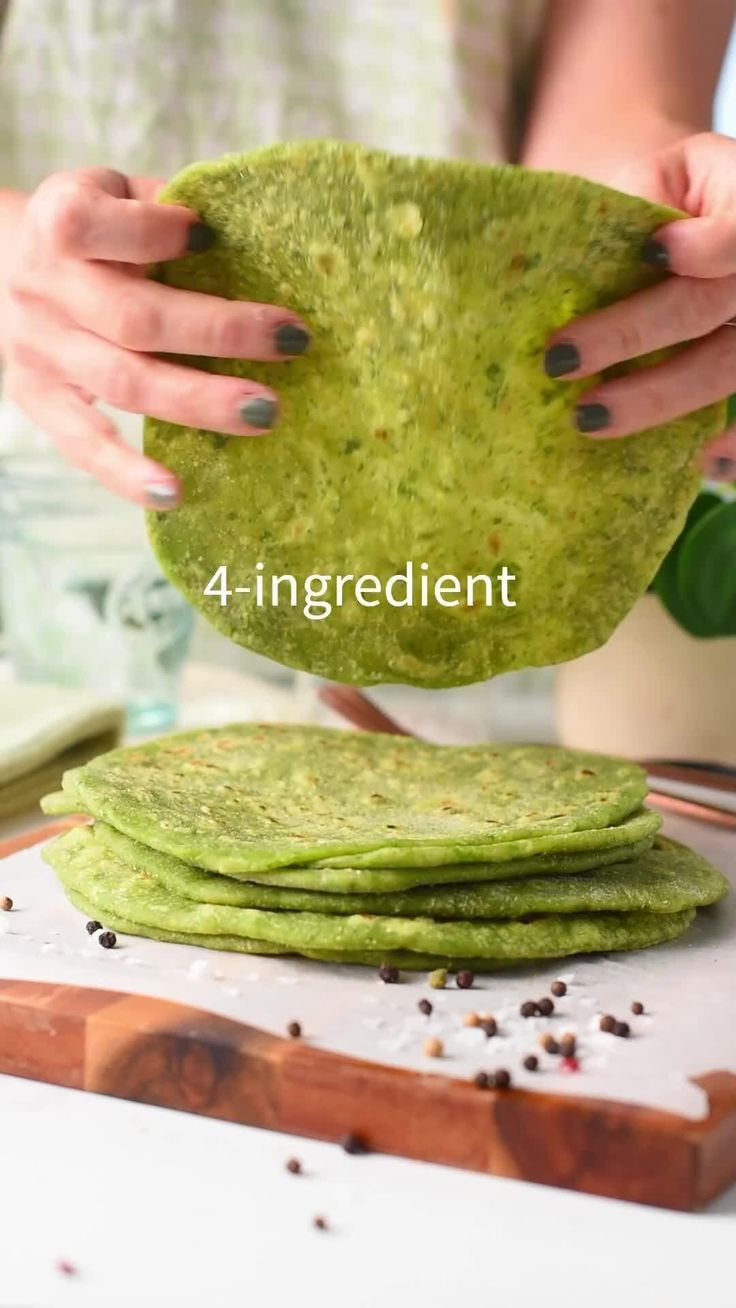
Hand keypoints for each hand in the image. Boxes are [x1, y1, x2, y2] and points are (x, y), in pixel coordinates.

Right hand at [3, 168, 309, 506]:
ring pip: (123, 383)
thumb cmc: (94, 230)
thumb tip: (262, 231)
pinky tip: (174, 494)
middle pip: (133, 318)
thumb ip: (166, 207)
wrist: (0, 266)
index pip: (94, 225)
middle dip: (219, 332)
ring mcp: (40, 350)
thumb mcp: (117, 194)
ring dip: (199, 402)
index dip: (152, 230)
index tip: (210, 236)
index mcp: (58, 219)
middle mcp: (44, 287)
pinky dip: (126, 475)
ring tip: (265, 413)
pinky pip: (83, 446)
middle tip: (293, 342)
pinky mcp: (39, 401)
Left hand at [543, 132, 735, 480]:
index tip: (652, 251)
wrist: (691, 217)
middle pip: (709, 305)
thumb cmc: (660, 199)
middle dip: (633, 334)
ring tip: (590, 416)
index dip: (707, 246)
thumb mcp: (648, 180)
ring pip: (725, 367)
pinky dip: (734, 445)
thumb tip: (557, 266)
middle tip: (560, 360)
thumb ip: (628, 210)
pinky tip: (699, 459)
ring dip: (657, 398)